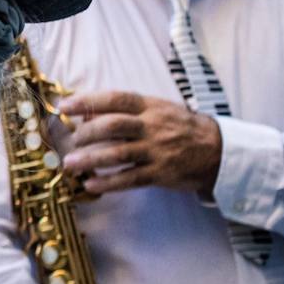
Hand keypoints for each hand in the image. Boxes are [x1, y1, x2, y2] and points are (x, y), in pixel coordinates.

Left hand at [57, 91, 221, 194]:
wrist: (219, 150)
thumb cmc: (180, 127)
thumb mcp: (158, 110)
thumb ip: (126, 111)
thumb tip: (87, 114)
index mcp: (151, 106)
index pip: (115, 98)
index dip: (88, 100)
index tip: (64, 105)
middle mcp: (153, 127)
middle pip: (113, 125)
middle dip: (86, 133)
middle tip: (72, 140)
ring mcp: (157, 151)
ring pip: (118, 154)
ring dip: (90, 159)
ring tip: (70, 164)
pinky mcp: (161, 173)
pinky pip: (131, 179)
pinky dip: (109, 182)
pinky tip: (92, 184)